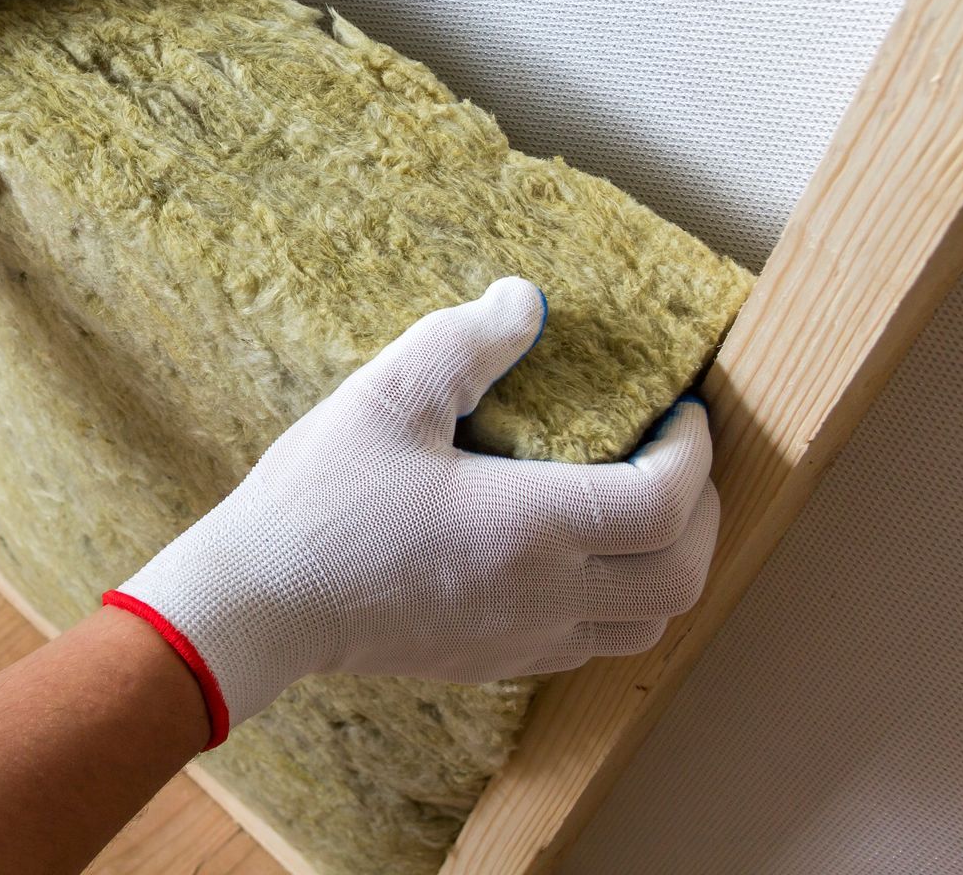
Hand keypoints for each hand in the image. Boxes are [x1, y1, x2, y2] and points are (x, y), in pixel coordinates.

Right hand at [105, 278, 719, 747]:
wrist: (259, 601)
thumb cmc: (319, 500)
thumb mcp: (386, 396)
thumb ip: (465, 342)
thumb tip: (527, 300)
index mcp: (529, 526)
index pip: (666, 502)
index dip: (694, 454)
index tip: (682, 412)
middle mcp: (543, 594)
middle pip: (681, 575)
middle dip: (702, 513)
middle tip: (680, 459)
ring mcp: (521, 638)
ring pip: (647, 623)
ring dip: (669, 566)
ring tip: (644, 513)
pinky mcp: (492, 662)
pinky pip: (590, 644)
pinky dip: (615, 602)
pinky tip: (573, 558)